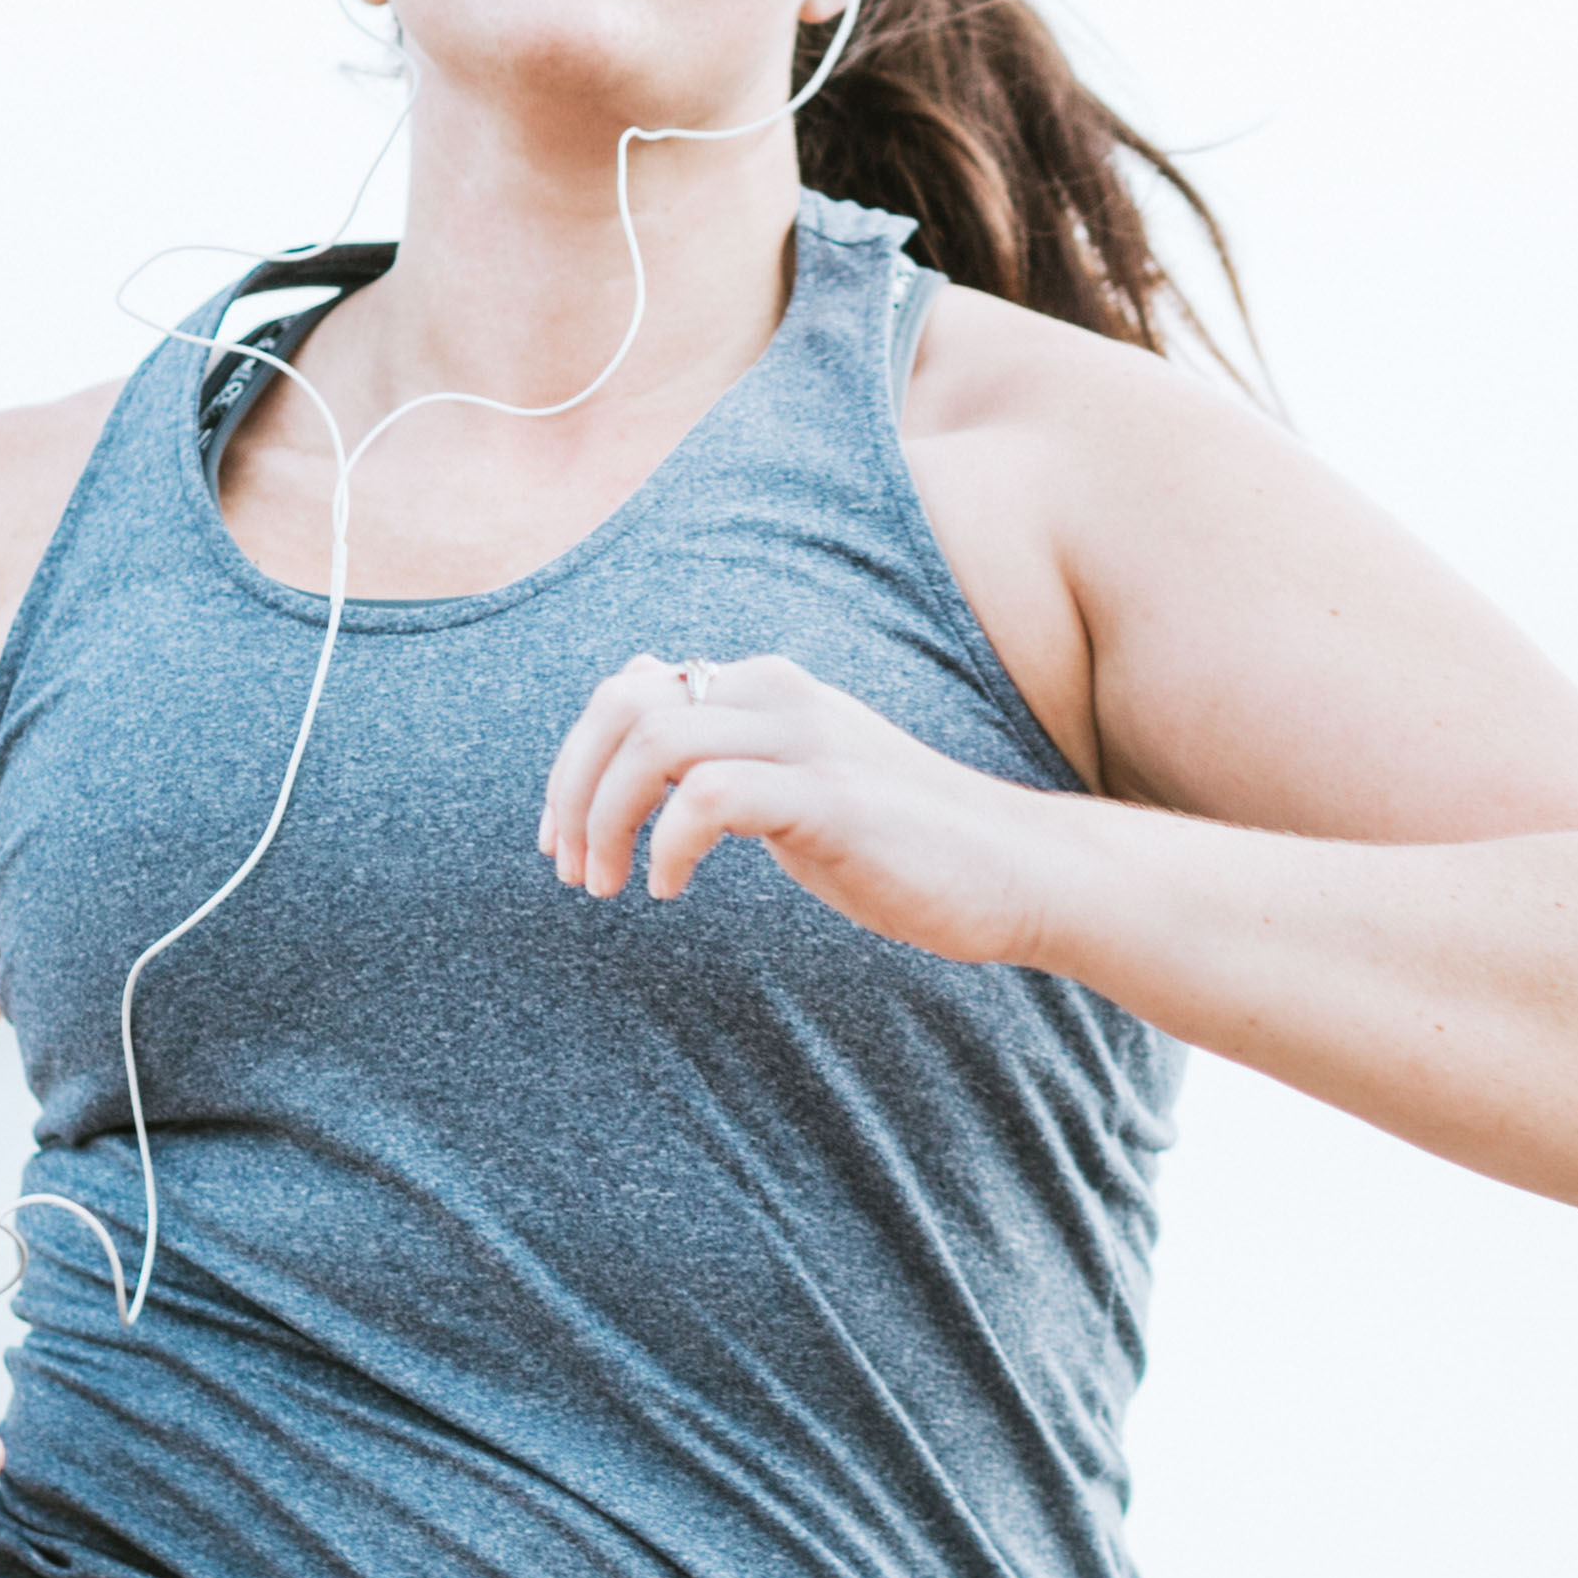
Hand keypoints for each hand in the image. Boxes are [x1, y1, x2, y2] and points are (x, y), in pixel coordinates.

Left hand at [536, 653, 1067, 965]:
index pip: (628, 688)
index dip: (573, 762)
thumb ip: (727, 762)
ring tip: (608, 887)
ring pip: (653, 743)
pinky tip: (669, 890)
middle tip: (571, 869)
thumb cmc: (900, 842)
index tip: (562, 840)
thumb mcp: (795, 787)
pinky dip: (667, 844)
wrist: (1015, 870)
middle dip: (572, 789)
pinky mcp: (832, 797)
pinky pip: (709, 796)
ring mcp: (807, 740)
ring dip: (604, 821)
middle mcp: (779, 694)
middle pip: (621, 704)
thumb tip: (642, 760)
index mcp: (765, 687)